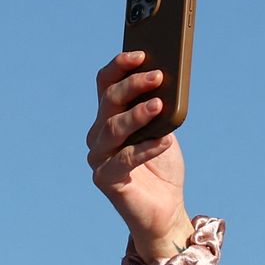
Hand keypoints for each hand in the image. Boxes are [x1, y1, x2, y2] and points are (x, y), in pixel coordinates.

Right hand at [87, 50, 189, 257]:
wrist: (166, 210)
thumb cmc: (163, 168)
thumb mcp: (165, 131)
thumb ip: (160, 110)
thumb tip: (166, 81)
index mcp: (108, 117)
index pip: (105, 84)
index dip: (119, 66)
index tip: (140, 54)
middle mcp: (98, 134)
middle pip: (109, 101)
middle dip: (133, 85)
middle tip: (158, 76)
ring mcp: (98, 156)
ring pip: (113, 127)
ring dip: (138, 114)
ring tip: (160, 105)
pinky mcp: (104, 179)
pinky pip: (124, 159)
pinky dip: (145, 148)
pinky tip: (164, 140)